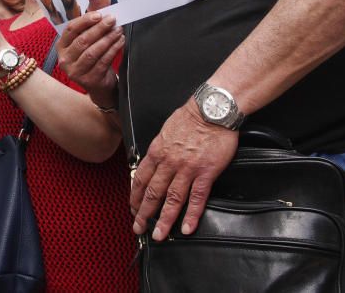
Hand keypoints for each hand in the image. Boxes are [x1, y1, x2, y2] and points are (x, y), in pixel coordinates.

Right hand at [57, 12, 123, 107]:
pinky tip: (120, 42)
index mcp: (61, 47)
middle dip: (99, 28)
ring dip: (108, 38)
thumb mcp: (85, 44)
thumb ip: (89, 28)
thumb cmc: (91, 59)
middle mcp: (65, 60)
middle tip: (112, 20)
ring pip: (93, 51)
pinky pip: (103, 61)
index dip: (84, 21)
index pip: (70, 30)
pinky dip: (113, 50)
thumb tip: (102, 11)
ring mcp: (76, 72)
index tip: (99, 15)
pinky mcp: (90, 80)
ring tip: (118, 30)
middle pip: (82, 40)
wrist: (98, 86)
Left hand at [131, 101, 237, 240]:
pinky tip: (186, 228)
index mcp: (157, 151)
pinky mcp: (206, 173)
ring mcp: (187, 169)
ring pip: (172, 199)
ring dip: (164, 220)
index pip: (141, 178)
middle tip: (138, 228)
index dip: (135, 196)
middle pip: (153, 192)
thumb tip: (154, 162)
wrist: (211, 111)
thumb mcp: (165, 131)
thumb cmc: (190, 118)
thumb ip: (159, 149)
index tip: (132, 208)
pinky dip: (191, 215)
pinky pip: (197, 198)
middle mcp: (169, 162)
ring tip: (158, 235)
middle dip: (143, 213)